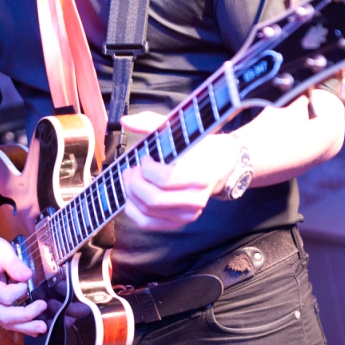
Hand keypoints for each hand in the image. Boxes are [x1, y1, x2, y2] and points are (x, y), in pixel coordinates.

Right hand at [0, 233, 47, 334]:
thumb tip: (27, 276)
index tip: (25, 280)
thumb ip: (15, 264)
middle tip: (42, 308)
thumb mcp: (1, 250)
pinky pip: (5, 320)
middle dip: (26, 317)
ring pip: (5, 323)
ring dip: (25, 327)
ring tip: (41, 327)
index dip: (20, 290)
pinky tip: (32, 327)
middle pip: (4, 316)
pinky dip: (20, 325)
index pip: (5, 297)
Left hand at [119, 111, 239, 230]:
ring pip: (147, 212)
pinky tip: (130, 195)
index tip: (144, 157)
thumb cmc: (197, 146)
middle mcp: (196, 201)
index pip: (166, 179)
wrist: (219, 166)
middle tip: (130, 169)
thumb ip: (151, 123)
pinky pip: (147, 223)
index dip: (147, 168)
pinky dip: (132, 210)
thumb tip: (125, 120)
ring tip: (130, 179)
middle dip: (133, 183)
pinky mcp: (178, 223)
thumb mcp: (179, 131)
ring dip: (130, 194)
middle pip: (152, 199)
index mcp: (201, 176)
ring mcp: (187, 215)